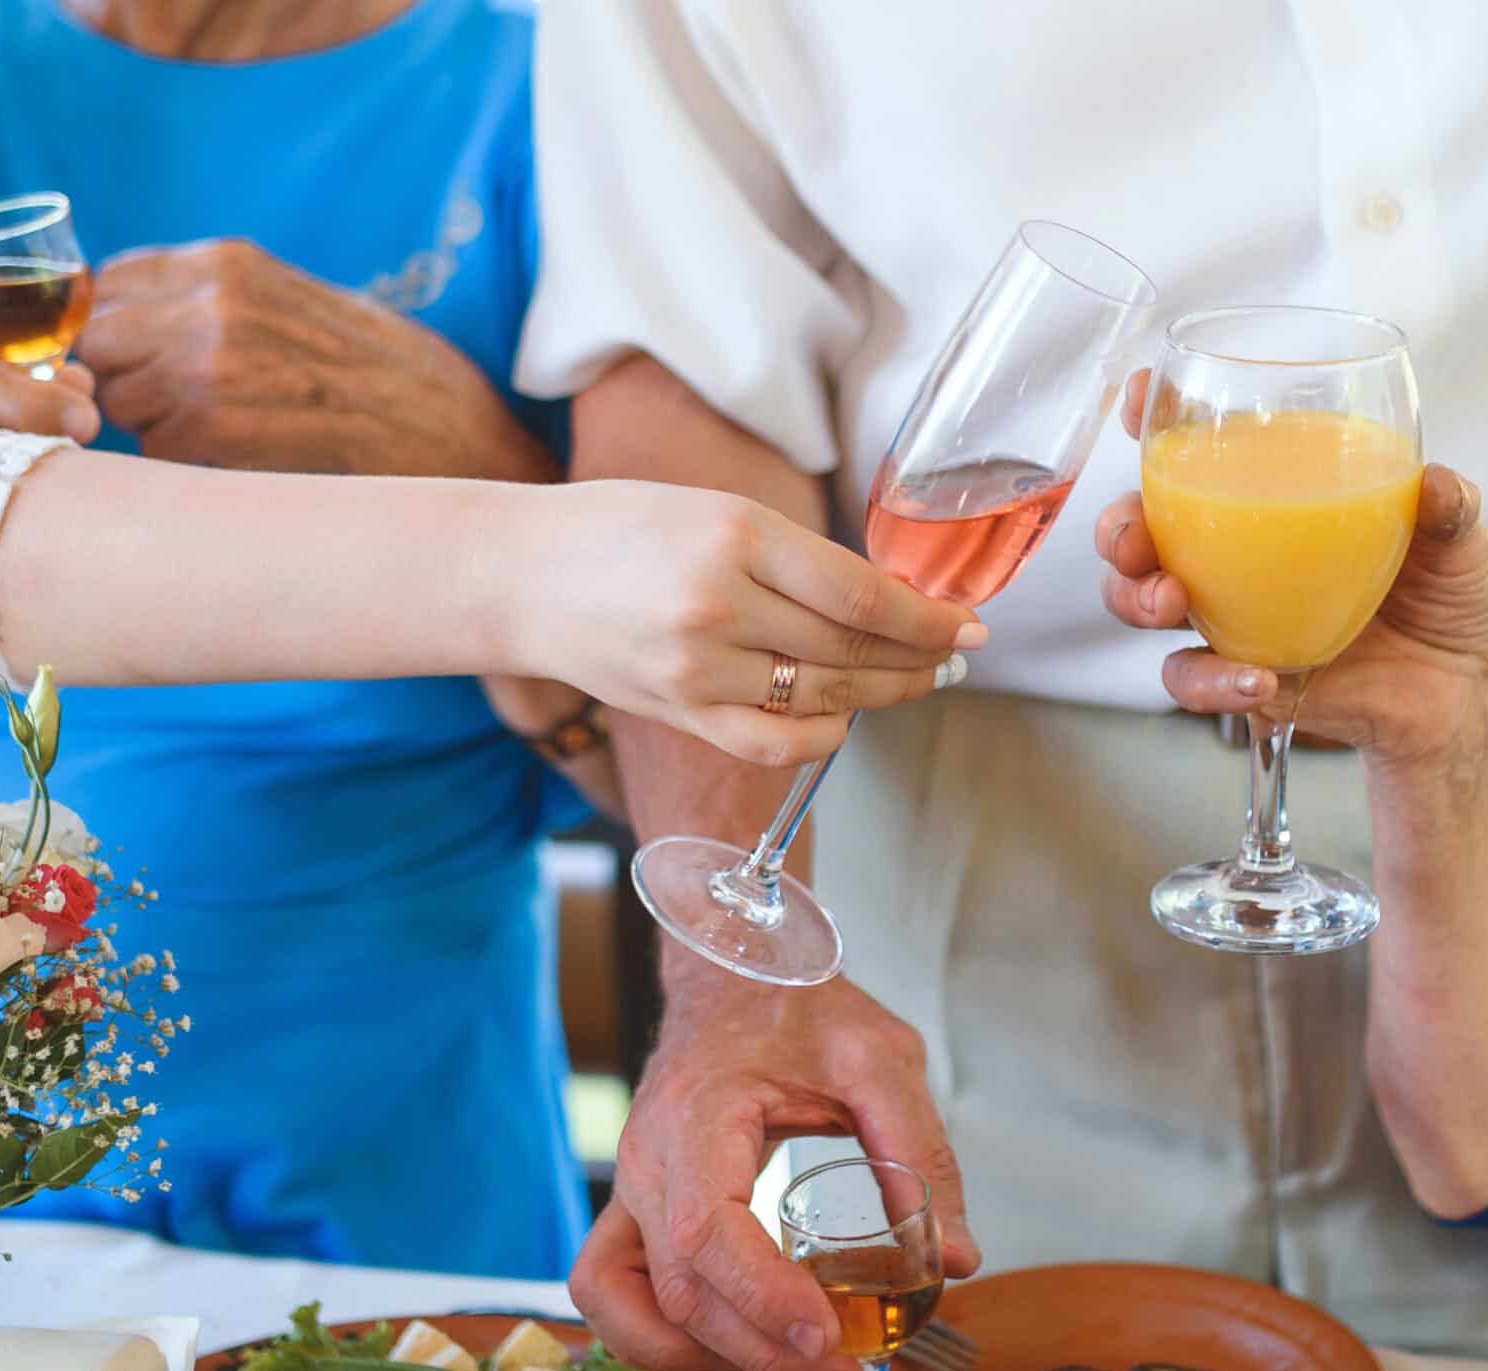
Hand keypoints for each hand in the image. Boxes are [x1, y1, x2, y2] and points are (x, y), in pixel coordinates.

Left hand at [76, 239, 555, 480]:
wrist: (452, 434)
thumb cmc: (383, 376)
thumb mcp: (297, 303)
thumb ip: (218, 302)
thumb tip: (134, 322)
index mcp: (231, 265)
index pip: (111, 282)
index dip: (115, 327)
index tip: (136, 358)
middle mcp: (211, 306)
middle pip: (98, 340)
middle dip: (119, 376)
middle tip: (170, 408)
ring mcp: (209, 369)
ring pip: (118, 399)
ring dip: (147, 426)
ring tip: (215, 438)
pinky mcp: (214, 434)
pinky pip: (150, 451)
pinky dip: (179, 464)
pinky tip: (234, 464)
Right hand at [482, 480, 984, 766]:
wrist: (520, 575)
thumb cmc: (620, 529)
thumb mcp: (713, 511)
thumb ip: (793, 557)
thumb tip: (886, 602)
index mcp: (733, 535)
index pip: (860, 597)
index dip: (927, 620)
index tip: (967, 625)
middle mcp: (717, 604)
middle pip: (851, 653)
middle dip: (920, 659)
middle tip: (956, 656)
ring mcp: (695, 668)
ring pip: (822, 700)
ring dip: (881, 696)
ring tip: (912, 681)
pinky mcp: (677, 711)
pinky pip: (774, 743)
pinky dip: (823, 737)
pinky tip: (844, 719)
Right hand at [571, 974, 979, 1370]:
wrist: (734, 967)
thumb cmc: (798, 1004)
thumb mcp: (882, 1060)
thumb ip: (921, 1155)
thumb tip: (953, 1260)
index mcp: (699, 1117)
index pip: (708, 1234)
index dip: (763, 1301)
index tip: (828, 1342)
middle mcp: (646, 1162)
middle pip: (678, 1291)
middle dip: (760, 1353)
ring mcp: (628, 1189)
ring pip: (625, 1306)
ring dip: (701, 1356)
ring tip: (788, 1364)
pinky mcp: (633, 1209)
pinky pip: (613, 1292)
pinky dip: (663, 1336)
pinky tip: (736, 1340)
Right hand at [1097, 454, 1487, 772]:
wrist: (1455, 699)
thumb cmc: (1447, 603)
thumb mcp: (1459, 547)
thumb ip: (1450, 512)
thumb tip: (1437, 485)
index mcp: (1281, 496)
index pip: (1206, 448)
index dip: (1157, 418)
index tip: (1141, 397)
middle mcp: (1238, 551)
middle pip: (1146, 527)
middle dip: (1119, 529)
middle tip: (1135, 543)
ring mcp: (1231, 614)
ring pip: (1143, 597)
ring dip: (1136, 596)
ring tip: (1171, 602)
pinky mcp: (1239, 675)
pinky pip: (1192, 676)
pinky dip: (1209, 680)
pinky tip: (1254, 680)